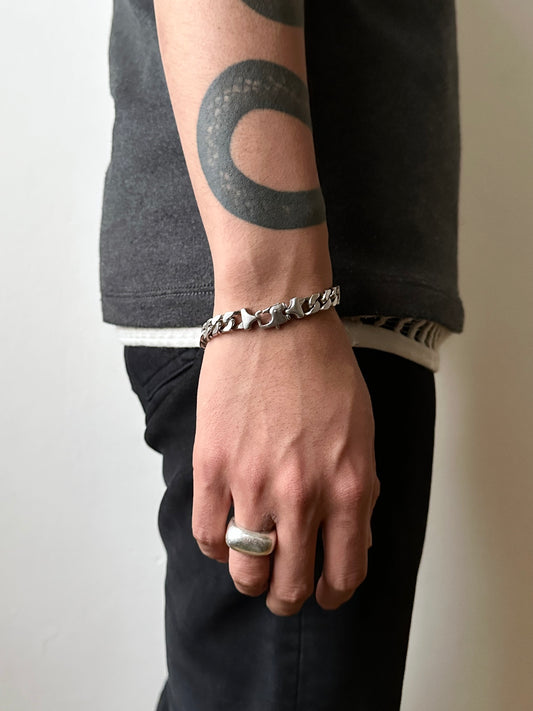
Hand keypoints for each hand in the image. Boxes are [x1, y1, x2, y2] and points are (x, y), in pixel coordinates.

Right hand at [191, 307, 379, 615]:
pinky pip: (208, 536)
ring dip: (251, 581)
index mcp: (349, 487)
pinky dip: (217, 548)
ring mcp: (252, 484)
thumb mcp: (363, 432)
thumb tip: (352, 540)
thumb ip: (360, 491)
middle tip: (284, 591)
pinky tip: (226, 535)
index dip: (333, 593)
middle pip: (291, 584)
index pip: (344, 572)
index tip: (324, 592)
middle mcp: (302, 496)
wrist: (276, 319)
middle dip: (289, 597)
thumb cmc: (324, 368)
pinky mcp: (212, 467)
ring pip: (246, 571)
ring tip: (253, 571)